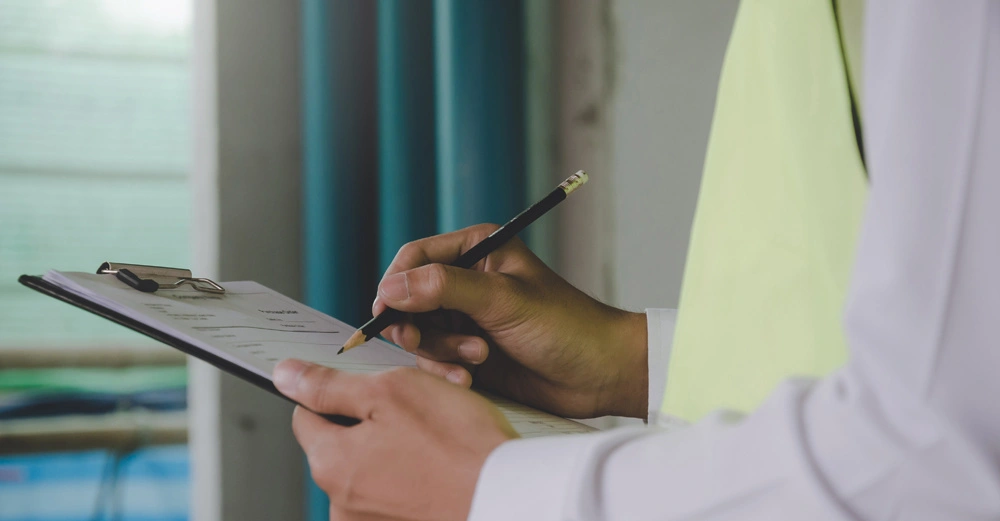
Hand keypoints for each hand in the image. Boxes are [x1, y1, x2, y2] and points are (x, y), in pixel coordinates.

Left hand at [273, 359, 516, 520]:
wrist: (511, 497)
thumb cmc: (459, 445)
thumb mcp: (390, 392)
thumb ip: (329, 385)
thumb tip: (285, 376)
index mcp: (330, 464)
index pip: (306, 413)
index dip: (339, 390)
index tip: (371, 385)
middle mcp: (341, 504)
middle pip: (341, 443)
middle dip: (373, 420)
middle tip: (418, 407)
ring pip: (371, 466)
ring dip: (396, 447)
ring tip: (438, 438)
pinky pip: (395, 490)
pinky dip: (414, 475)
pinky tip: (442, 464)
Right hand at [373, 224, 647, 418]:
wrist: (598, 374)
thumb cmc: (565, 326)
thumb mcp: (503, 300)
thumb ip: (445, 288)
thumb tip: (391, 288)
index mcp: (477, 250)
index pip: (415, 257)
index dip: (394, 284)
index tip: (383, 313)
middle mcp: (466, 281)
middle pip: (408, 299)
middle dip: (417, 325)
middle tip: (422, 344)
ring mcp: (466, 319)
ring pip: (419, 334)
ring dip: (440, 352)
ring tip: (478, 358)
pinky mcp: (468, 353)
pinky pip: (434, 361)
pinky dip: (446, 372)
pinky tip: (471, 380)